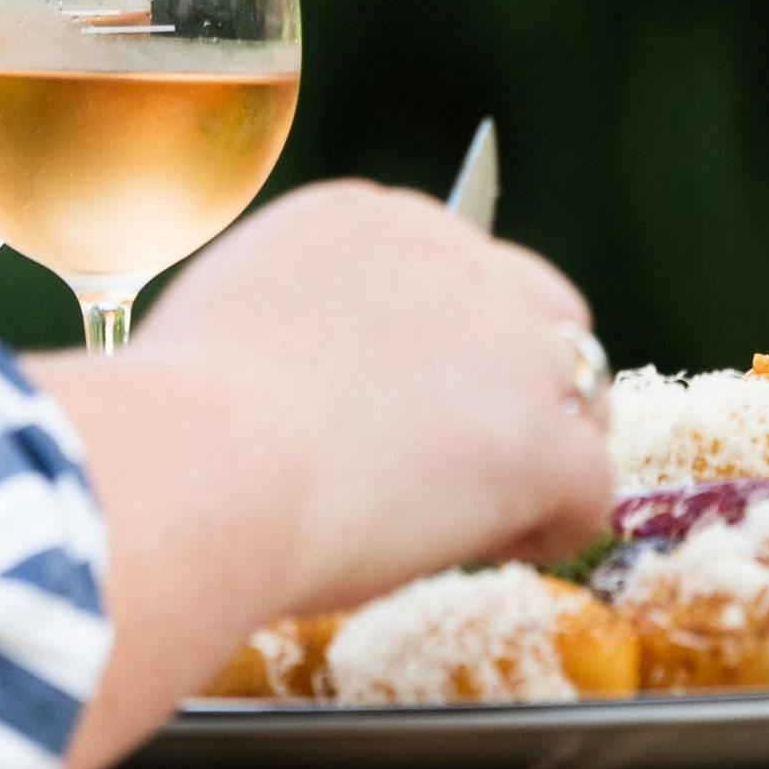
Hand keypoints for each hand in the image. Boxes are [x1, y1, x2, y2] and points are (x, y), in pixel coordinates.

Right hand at [129, 179, 616, 607]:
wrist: (198, 469)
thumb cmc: (177, 426)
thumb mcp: (225, 320)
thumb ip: (288, 322)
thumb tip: (294, 370)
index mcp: (366, 221)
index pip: (450, 267)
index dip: (445, 344)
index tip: (412, 403)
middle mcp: (451, 257)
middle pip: (538, 309)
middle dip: (518, 381)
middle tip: (466, 458)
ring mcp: (509, 346)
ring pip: (580, 391)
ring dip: (544, 449)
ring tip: (486, 513)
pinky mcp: (539, 439)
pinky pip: (592, 486)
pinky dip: (557, 524)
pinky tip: (505, 547)